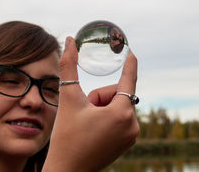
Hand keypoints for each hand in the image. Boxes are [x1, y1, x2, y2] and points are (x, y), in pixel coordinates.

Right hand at [42, 37, 138, 171]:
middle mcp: (133, 124)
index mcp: (122, 113)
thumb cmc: (66, 136)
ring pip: (116, 105)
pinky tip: (92, 131)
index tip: (132, 51)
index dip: (130, 63)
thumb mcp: (68, 98)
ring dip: (100, 107)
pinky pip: (119, 117)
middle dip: (98, 97)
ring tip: (87, 124)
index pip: (128, 79)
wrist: (67, 171)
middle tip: (83, 113)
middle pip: (116, 94)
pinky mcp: (128, 142)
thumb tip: (69, 40)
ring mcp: (132, 135)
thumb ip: (69, 66)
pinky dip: (106, 116)